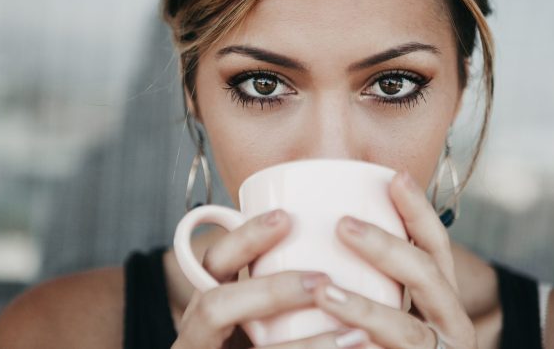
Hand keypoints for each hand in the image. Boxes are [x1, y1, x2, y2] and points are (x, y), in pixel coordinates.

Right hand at [172, 210, 332, 348]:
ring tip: (355, 336)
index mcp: (210, 308)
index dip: (245, 238)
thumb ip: (279, 294)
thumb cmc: (257, 343)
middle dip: (269, 290)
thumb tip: (339, 258)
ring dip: (304, 347)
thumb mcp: (259, 317)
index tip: (287, 217)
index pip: (214, 264)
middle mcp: (198, 337)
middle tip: (321, 281)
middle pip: (214, 306)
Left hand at [251, 172, 476, 348]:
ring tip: (322, 293)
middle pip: (425, 275)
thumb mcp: (386, 306)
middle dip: (385, 247)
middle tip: (342, 225)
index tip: (396, 178)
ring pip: (405, 331)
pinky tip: (339, 342)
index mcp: (441, 295)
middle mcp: (451, 322)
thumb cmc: (380, 342)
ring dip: (363, 309)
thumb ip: (371, 275)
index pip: (435, 245)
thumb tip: (324, 226)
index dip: (419, 211)